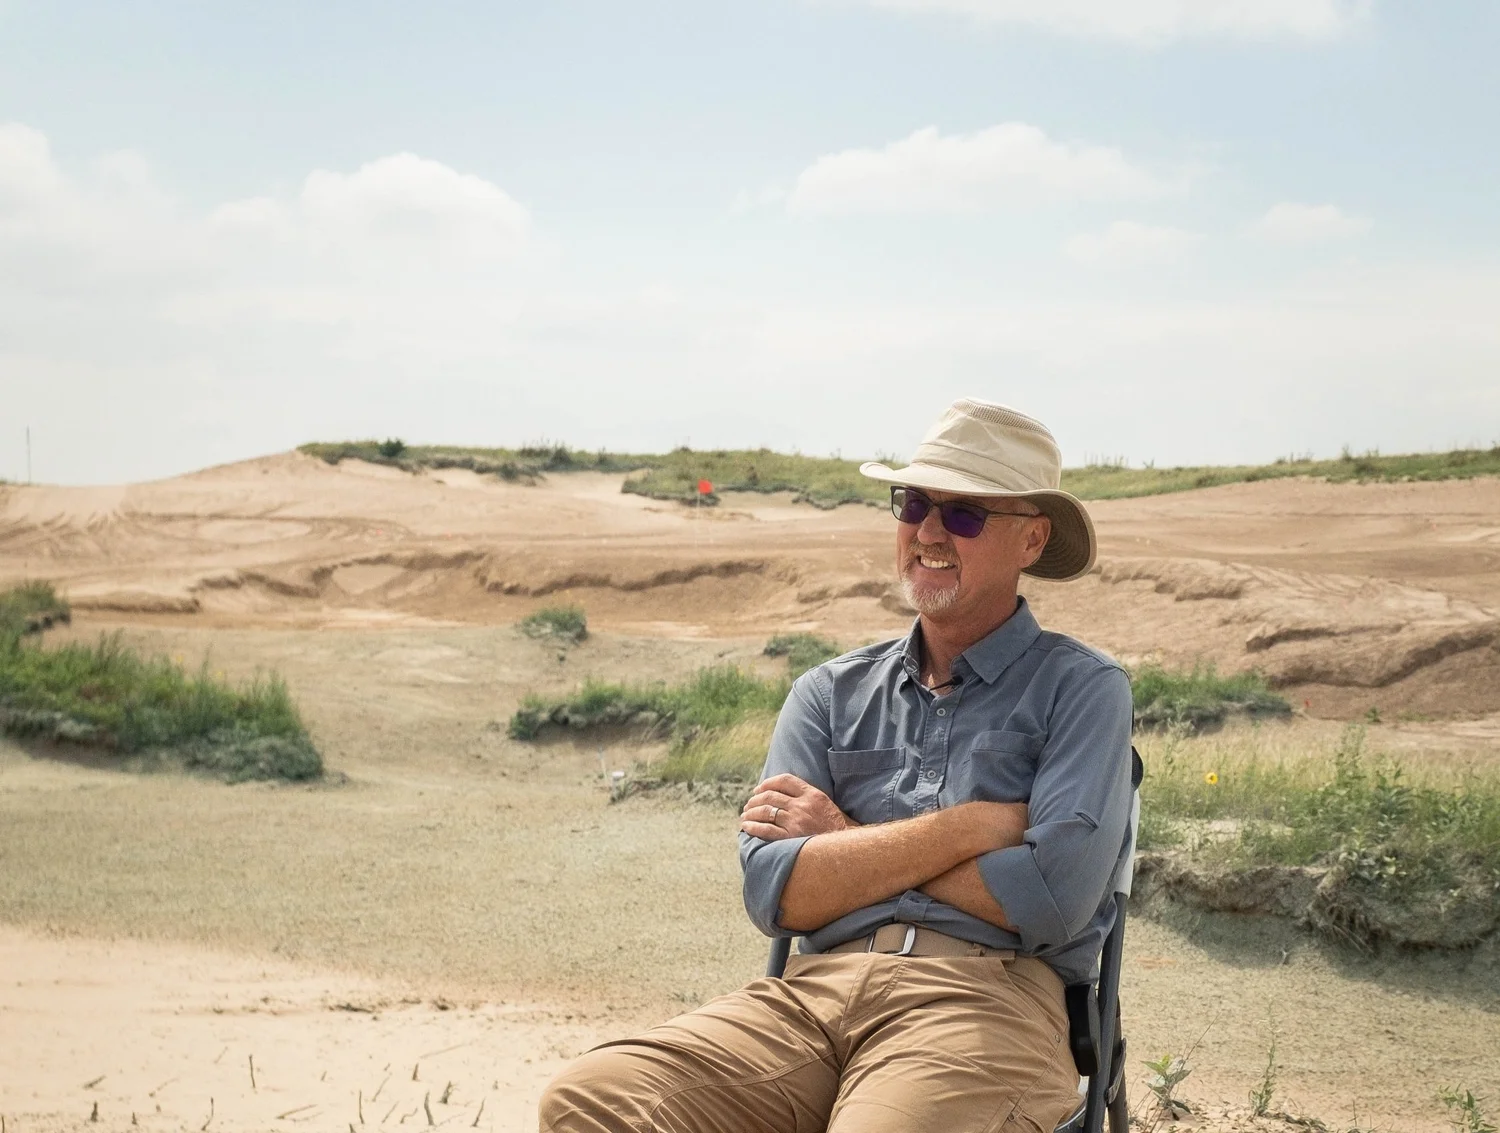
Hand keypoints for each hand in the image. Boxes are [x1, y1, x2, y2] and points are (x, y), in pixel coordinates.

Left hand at [739, 773, 857, 841]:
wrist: (846, 847)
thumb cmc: (835, 827)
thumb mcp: (824, 804)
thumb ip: (806, 796)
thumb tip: (782, 794)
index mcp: (812, 794)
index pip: (784, 780)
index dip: (767, 783)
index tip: (758, 789)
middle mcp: (802, 805)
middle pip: (770, 796)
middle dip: (755, 800)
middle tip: (748, 805)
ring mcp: (796, 821)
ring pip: (765, 811)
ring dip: (751, 813)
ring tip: (744, 816)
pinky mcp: (791, 837)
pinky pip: (766, 830)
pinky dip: (753, 827)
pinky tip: (746, 827)